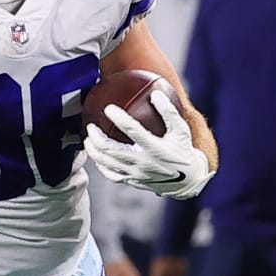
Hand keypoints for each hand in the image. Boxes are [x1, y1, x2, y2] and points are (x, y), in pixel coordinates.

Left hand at [83, 92, 211, 199]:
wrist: (188, 179)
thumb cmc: (183, 149)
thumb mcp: (181, 129)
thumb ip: (169, 111)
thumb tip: (155, 93)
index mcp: (155, 148)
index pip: (132, 130)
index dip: (119, 118)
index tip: (108, 108)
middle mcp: (144, 162)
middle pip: (112, 150)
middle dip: (97, 137)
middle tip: (90, 126)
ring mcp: (136, 174)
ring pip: (108, 163)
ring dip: (94, 151)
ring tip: (88, 140)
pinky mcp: (133, 181)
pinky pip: (112, 175)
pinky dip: (101, 166)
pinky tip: (97, 158)